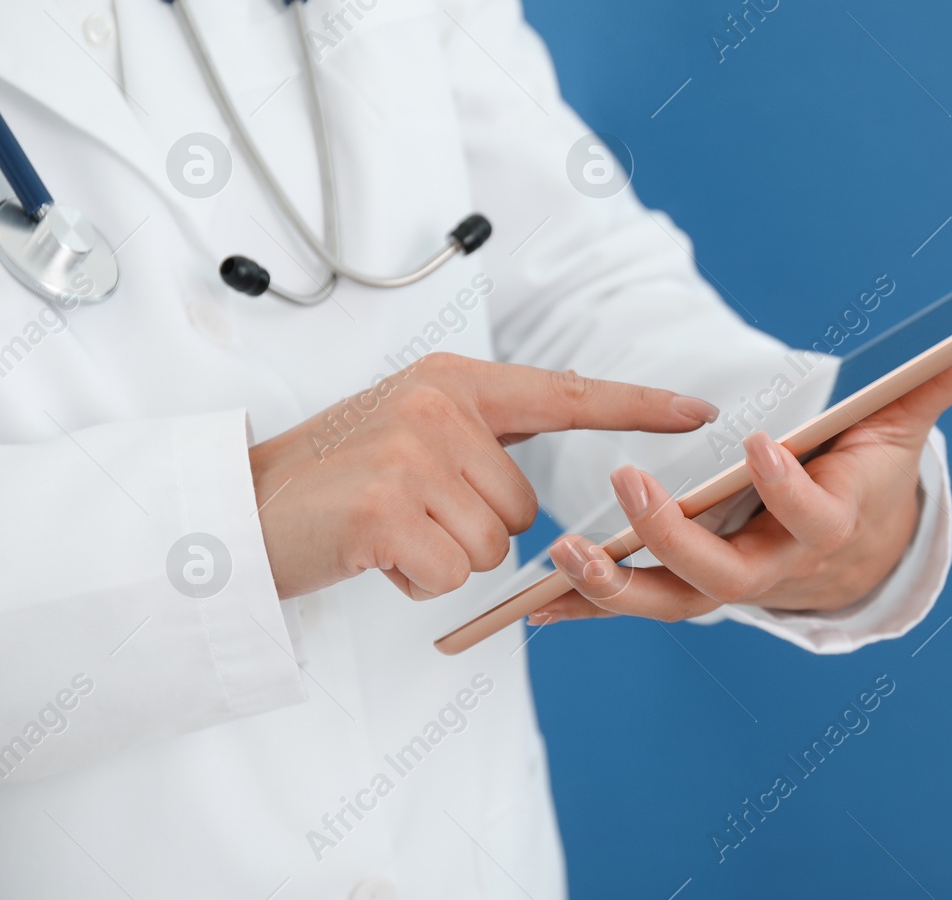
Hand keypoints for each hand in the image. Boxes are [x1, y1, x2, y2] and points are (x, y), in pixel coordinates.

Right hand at [249, 352, 719, 599]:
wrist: (240, 509)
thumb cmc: (335, 478)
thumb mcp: (412, 428)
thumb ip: (482, 434)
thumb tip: (546, 468)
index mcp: (455, 382)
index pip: (566, 393)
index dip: (638, 405)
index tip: (700, 411)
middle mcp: (440, 407)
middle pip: (525, 506)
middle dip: (474, 527)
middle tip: (407, 512)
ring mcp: (412, 455)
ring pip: (493, 545)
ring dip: (445, 555)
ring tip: (388, 530)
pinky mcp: (387, 509)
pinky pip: (451, 573)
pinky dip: (416, 580)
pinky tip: (373, 553)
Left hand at [531, 333, 951, 623]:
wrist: (855, 557)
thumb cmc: (868, 480)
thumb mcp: (902, 431)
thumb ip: (937, 383)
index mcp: (828, 523)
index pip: (813, 516)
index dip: (788, 489)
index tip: (762, 446)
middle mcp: (776, 566)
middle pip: (728, 573)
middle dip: (676, 536)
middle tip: (631, 486)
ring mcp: (730, 585)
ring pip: (673, 601)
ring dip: (615, 586)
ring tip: (563, 556)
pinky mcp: (692, 590)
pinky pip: (639, 606)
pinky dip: (589, 608)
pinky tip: (535, 604)